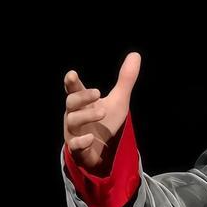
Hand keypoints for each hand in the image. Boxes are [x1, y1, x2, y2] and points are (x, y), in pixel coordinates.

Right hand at [63, 51, 141, 174]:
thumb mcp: (118, 101)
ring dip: (86, 116)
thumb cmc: (105, 122)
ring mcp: (74, 132)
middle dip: (82, 97)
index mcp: (82, 102)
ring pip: (72, 121)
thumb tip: (136, 55)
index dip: (71, 82)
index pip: (73, 89)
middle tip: (98, 92)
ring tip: (102, 111)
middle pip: (71, 102)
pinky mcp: (78, 150)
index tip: (72, 74)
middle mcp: (75, 115)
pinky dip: (81, 142)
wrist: (101, 152)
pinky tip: (89, 138)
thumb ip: (125, 80)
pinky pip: (75, 145)